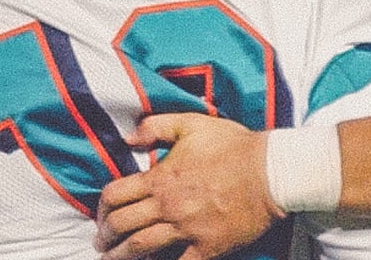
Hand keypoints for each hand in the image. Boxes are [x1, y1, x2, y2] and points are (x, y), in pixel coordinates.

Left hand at [95, 114, 283, 259]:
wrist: (270, 171)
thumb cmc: (232, 146)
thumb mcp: (191, 124)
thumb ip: (155, 127)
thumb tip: (128, 138)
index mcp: (161, 178)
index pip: (115, 195)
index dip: (102, 207)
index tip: (101, 214)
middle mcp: (168, 206)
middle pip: (122, 225)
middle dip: (106, 236)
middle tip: (101, 242)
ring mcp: (186, 229)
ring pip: (141, 248)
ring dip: (121, 255)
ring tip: (112, 259)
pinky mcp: (207, 247)